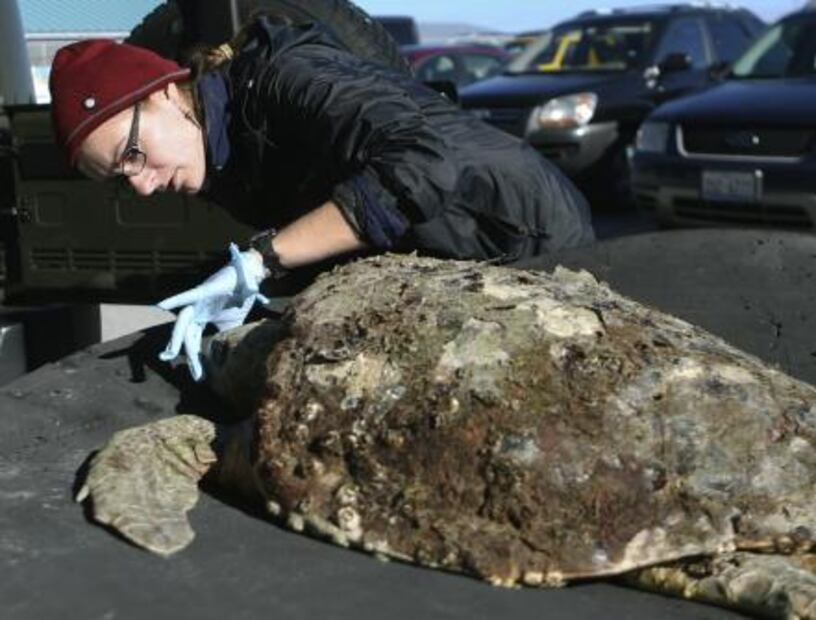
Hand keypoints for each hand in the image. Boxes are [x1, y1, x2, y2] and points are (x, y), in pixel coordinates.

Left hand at [156, 243, 268, 380]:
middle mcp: (196, 312)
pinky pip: (187, 296)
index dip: (195, 360)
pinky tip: (161, 305)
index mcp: (201, 320)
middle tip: (179, 368)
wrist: (247, 276)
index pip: (193, 342)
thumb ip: (226, 337)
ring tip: (169, 353)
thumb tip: (228, 358)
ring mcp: (198, 302)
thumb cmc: (239, 297)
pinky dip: (175, 300)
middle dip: (180, 352)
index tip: (198, 377)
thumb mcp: (233, 323)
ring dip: (176, 338)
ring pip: (182, 321)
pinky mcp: (203, 290)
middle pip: (185, 335)